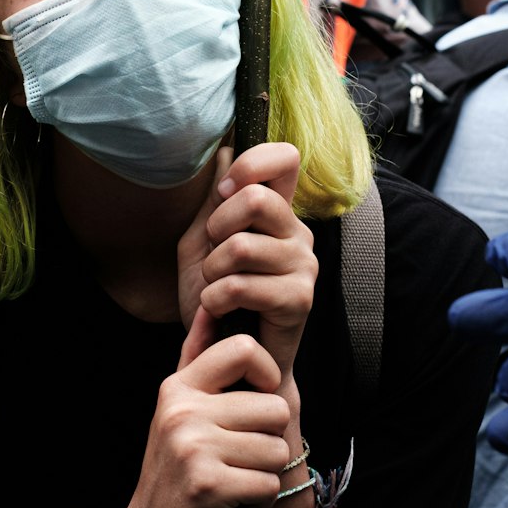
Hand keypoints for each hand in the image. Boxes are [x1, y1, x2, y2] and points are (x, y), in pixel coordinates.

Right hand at [101, 308, 290, 507]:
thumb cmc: (175, 468)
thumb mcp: (179, 407)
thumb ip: (197, 358)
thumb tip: (211, 305)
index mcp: (178, 385)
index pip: (243, 348)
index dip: (266, 372)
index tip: (258, 395)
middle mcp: (182, 410)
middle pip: (274, 405)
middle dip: (270, 435)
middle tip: (241, 453)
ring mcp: (192, 447)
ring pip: (277, 447)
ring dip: (266, 470)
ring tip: (235, 475)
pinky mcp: (206, 486)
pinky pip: (268, 483)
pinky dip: (260, 497)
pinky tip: (234, 499)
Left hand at [177, 143, 315, 377]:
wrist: (224, 359)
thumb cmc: (215, 299)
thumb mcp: (204, 243)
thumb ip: (216, 202)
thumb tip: (226, 149)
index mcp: (279, 212)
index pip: (286, 157)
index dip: (251, 165)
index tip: (224, 193)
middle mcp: (298, 233)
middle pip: (257, 198)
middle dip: (217, 228)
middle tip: (213, 257)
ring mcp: (304, 266)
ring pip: (241, 246)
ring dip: (211, 272)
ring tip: (214, 288)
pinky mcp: (300, 300)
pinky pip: (242, 285)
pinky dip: (215, 298)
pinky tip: (218, 310)